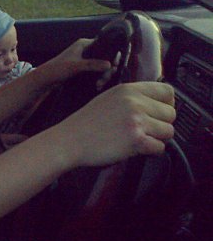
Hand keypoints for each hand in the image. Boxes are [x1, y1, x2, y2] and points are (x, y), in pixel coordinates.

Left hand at [42, 38, 111, 84]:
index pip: (104, 45)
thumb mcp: (76, 66)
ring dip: (103, 75)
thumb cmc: (57, 69)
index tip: (115, 64)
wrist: (46, 79)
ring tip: (99, 85)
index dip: (112, 54)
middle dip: (107, 69)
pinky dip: (99, 78)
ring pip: (102, 66)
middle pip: (105, 57)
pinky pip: (96, 72)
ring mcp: (86, 59)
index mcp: (84, 44)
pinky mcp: (84, 68)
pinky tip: (98, 86)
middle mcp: (86, 49)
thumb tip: (110, 65)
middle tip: (105, 79)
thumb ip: (92, 64)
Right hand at [54, 82, 174, 167]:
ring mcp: (136, 120)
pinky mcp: (136, 140)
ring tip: (137, 139)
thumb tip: (156, 104)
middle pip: (171, 113)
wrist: (69, 140)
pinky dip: (150, 151)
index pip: (167, 91)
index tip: (158, 112)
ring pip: (168, 131)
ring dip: (156, 138)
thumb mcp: (108, 98)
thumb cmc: (85, 123)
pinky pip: (160, 147)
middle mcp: (134, 102)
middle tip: (144, 130)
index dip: (167, 104)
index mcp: (128, 90)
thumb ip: (132, 97)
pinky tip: (133, 148)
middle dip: (161, 124)